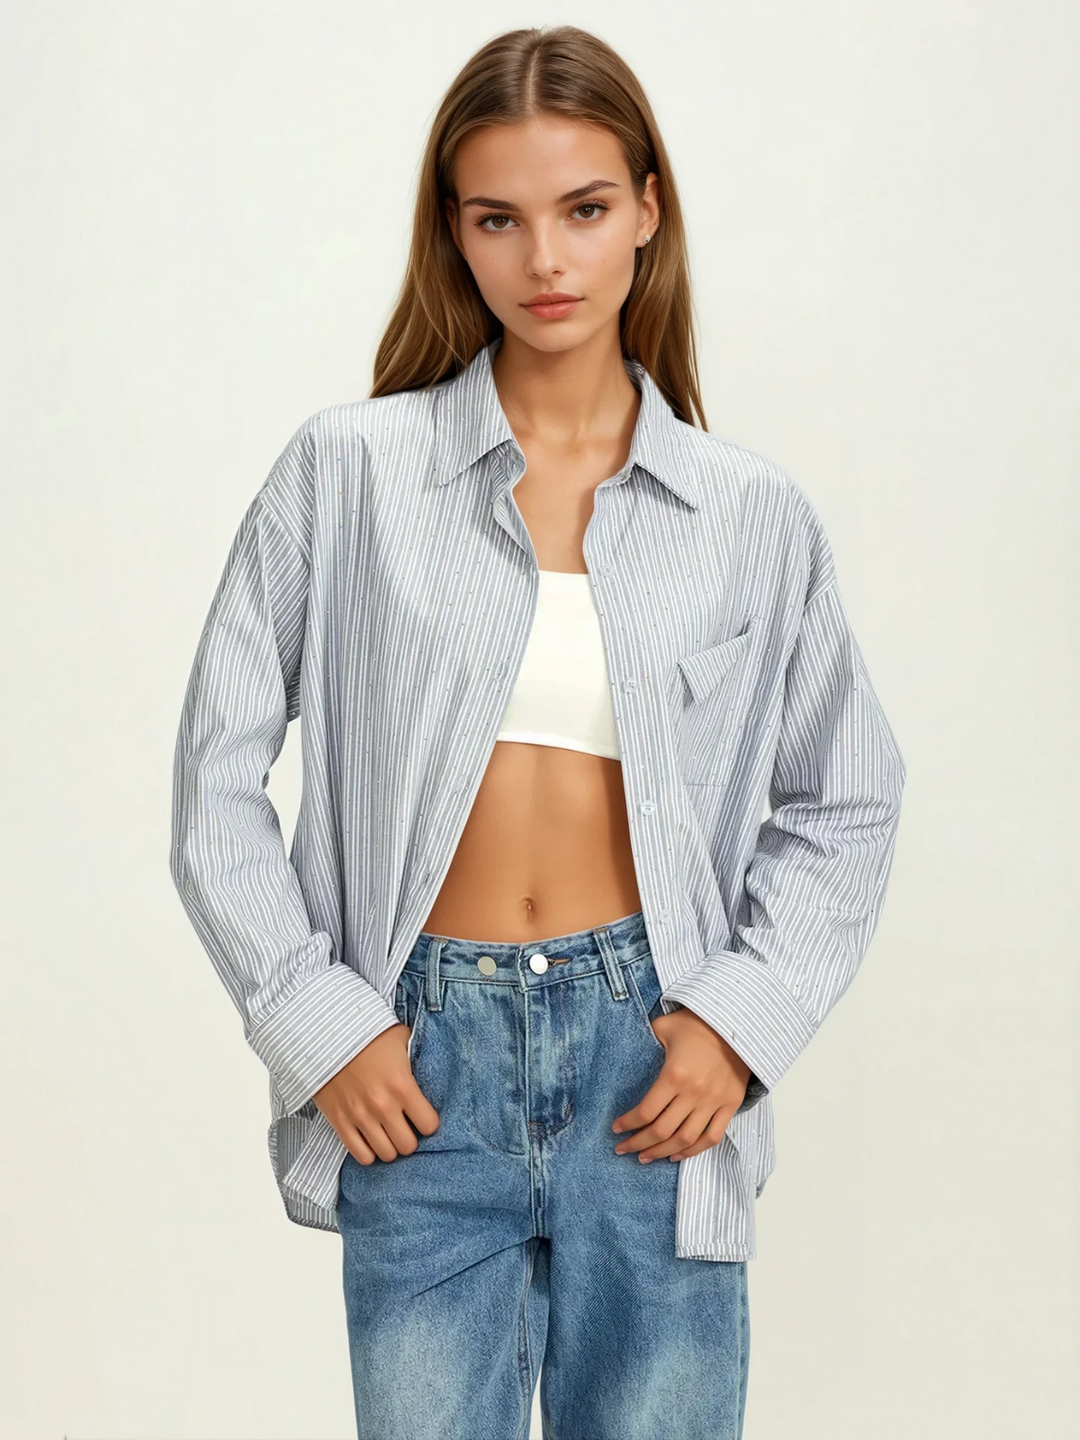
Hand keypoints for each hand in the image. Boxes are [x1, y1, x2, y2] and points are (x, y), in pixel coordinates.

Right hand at [313, 1023, 440, 1163]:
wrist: (325, 1035)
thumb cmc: (366, 1035)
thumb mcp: (401, 1038)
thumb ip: (418, 1055)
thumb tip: (430, 1064)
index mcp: (403, 1086)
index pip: (429, 1125)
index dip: (428, 1122)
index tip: (423, 1116)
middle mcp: (383, 1106)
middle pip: (408, 1146)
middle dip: (409, 1137)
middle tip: (405, 1126)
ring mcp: (360, 1117)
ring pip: (386, 1154)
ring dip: (390, 1145)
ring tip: (387, 1132)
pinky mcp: (339, 1122)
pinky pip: (360, 1155)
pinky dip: (368, 1152)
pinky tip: (370, 1138)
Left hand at [611, 1006, 750, 1162]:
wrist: (737, 1023)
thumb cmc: (697, 1023)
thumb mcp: (664, 1027)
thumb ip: (645, 1041)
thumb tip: (630, 1052)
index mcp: (674, 1074)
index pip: (646, 1112)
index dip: (628, 1124)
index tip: (616, 1129)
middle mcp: (693, 1093)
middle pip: (661, 1130)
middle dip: (638, 1143)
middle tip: (624, 1149)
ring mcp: (713, 1102)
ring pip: (684, 1139)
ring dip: (662, 1152)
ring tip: (646, 1157)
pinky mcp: (730, 1105)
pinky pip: (711, 1137)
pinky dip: (693, 1151)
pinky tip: (676, 1154)